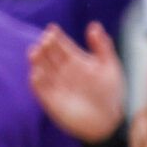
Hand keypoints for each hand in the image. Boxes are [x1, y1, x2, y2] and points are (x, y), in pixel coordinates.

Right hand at [27, 22, 126, 141]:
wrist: (108, 122)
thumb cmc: (111, 94)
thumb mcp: (109, 67)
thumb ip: (102, 46)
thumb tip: (94, 25)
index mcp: (76, 61)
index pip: (62, 46)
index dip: (56, 37)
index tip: (52, 29)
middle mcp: (63, 71)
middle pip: (50, 55)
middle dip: (46, 47)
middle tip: (45, 40)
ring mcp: (56, 85)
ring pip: (42, 69)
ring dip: (37, 61)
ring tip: (35, 52)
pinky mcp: (51, 101)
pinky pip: (40, 90)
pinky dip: (37, 82)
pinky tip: (36, 73)